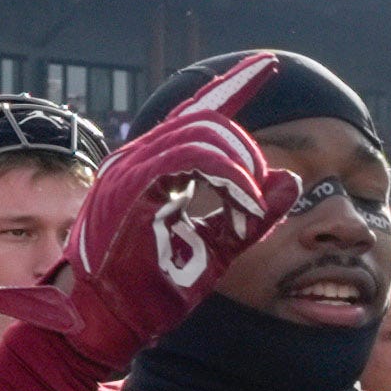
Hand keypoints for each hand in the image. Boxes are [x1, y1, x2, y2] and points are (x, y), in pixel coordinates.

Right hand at [52, 106, 301, 376]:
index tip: (267, 66)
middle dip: (246, 151)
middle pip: (205, 119)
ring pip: (201, 132)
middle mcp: (136, 160)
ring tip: (248, 207)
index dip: (233, 86)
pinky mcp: (130, 189)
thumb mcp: (215, 248)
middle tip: (255, 200)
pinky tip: (242, 204)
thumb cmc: (149, 292)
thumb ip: (251, 215)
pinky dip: (227, 176)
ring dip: (240, 166)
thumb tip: (290, 180)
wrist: (100, 325)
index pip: (195, 114)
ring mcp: (129, 171)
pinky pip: (189, 157)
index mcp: (151, 168)